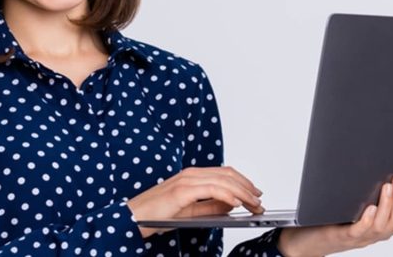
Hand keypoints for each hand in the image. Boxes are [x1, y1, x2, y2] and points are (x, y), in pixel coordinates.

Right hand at [126, 166, 265, 237]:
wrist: (133, 218)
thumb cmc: (156, 215)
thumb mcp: (190, 212)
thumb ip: (211, 208)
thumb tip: (232, 206)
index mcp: (193, 176)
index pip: (225, 173)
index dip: (243, 182)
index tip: (256, 194)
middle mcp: (191, 174)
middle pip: (228, 174)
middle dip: (247, 188)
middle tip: (260, 202)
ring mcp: (187, 180)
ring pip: (224, 180)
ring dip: (242, 193)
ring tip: (254, 204)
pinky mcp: (183, 190)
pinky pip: (212, 189)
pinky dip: (228, 195)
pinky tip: (237, 204)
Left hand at [278, 174, 392, 256]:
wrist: (304, 243)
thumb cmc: (328, 225)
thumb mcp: (352, 211)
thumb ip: (365, 199)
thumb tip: (378, 175)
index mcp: (376, 230)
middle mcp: (370, 236)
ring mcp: (357, 238)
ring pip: (381, 227)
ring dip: (388, 205)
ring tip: (388, 187)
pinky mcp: (341, 237)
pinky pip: (359, 231)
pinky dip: (367, 219)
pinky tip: (370, 207)